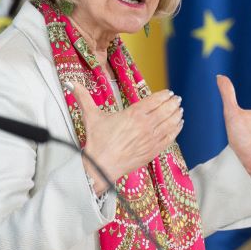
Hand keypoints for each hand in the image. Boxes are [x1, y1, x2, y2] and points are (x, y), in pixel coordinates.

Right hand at [68, 82, 182, 189]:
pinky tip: (179, 125)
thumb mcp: (91, 116)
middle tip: (177, 99)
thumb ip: (83, 97)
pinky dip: (176, 130)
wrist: (100, 166)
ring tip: (180, 110)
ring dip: (177, 115)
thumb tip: (70, 83)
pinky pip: (170, 138)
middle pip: (166, 110)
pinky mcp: (153, 151)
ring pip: (170, 123)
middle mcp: (145, 125)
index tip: (168, 93)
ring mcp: (151, 139)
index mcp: (133, 114)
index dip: (164, 95)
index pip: (155, 100)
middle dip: (173, 103)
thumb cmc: (97, 141)